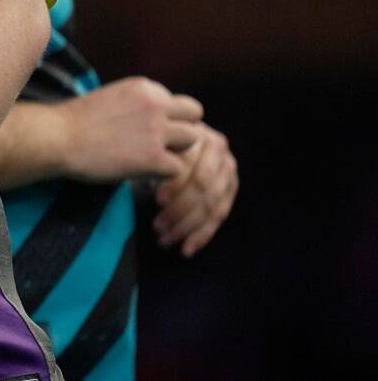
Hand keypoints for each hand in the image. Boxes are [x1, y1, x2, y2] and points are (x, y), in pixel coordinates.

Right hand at [60, 76, 203, 181]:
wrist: (57, 137)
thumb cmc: (75, 120)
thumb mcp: (111, 96)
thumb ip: (137, 103)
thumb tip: (152, 118)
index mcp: (144, 87)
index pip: (176, 100)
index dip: (167, 116)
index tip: (147, 129)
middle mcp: (156, 104)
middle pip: (194, 115)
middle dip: (182, 129)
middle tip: (163, 143)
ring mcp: (157, 131)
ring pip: (193, 140)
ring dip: (177, 151)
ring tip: (154, 158)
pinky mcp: (154, 158)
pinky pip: (179, 168)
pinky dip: (164, 173)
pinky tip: (145, 172)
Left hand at [153, 122, 237, 256]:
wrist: (180, 132)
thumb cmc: (160, 139)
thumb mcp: (156, 143)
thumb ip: (156, 160)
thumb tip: (150, 187)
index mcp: (200, 135)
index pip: (191, 165)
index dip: (176, 185)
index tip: (157, 201)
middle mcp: (220, 152)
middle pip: (203, 188)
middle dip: (180, 211)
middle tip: (157, 227)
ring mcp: (229, 172)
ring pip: (212, 206)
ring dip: (188, 227)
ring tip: (164, 239)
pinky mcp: (231, 190)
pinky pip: (219, 216)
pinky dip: (202, 236)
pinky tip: (187, 249)